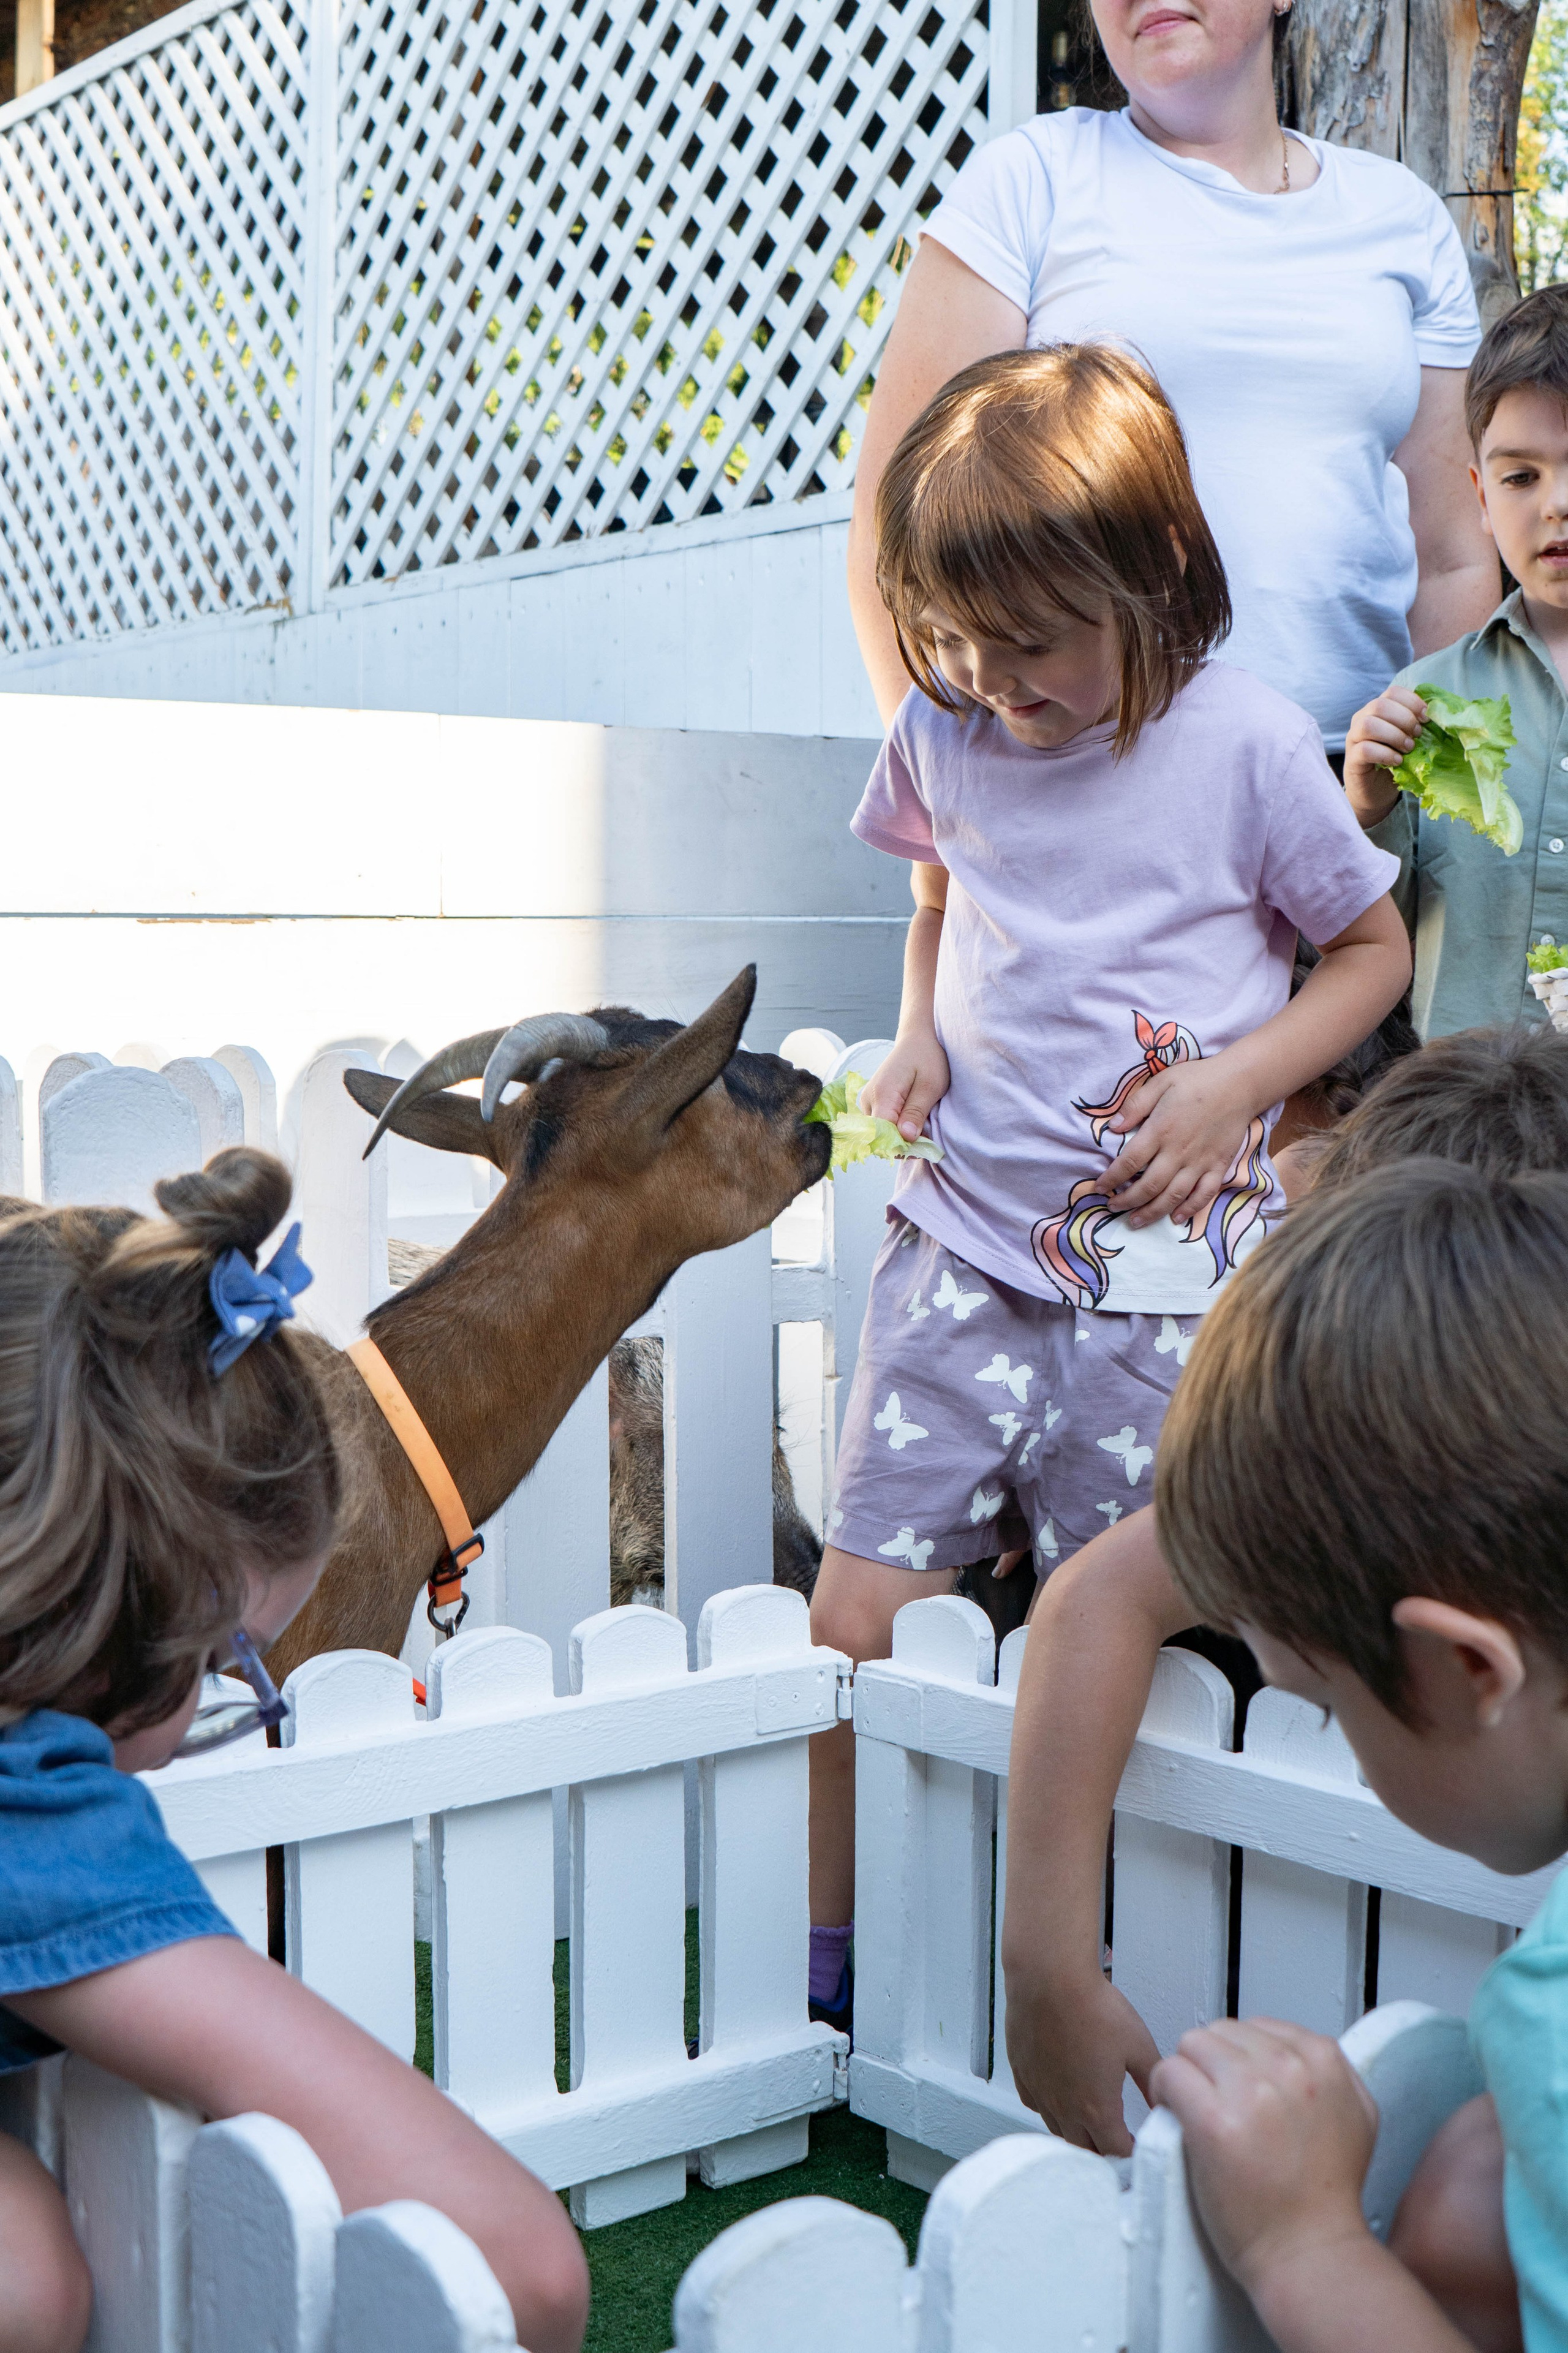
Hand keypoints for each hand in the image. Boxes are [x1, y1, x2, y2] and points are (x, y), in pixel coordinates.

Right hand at [861, 1027, 949, 1140]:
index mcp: (881, 1095)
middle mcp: (868, 1100)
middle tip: (928, 1139)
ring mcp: (867, 1102)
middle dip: (903, 1143)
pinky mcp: (872, 1103)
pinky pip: (882, 1125)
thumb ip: (916, 1112)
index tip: (925, 1145)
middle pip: (880, 1137)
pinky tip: (914, 1122)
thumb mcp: (930, 1086)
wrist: (918, 1040)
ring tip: (923, 1127)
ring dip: (902, 1137)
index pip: (883, 1135)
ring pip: (881, 1134)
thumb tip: (905, 1137)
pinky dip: (898, 1129)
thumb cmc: (928, 1058)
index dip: (903, 1145)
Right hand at [1005, 1967, 1160, 2155]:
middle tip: (1118, 2141)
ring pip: (1057, 2130)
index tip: (1139, 2148)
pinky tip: (1060, 2094)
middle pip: (1085, 2150)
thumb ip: (1153, 2081)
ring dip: (1077, 2132)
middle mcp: (1064, 2107)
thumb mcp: (1138, 2045)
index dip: (1132, 2154)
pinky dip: (1050, 2107)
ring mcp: (1040, 2091)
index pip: (1116, 2152)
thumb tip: (1164, 2102)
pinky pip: (1035, 2104)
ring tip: (1091, 2121)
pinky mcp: (1022, 2072)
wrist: (1049, 1977)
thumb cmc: (1092, 2005)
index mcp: (1096, 2107)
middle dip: (1104, 2150)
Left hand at [1101, 1058, 1255, 1228]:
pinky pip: (1204, 1194)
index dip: (1111, 1178)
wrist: (1239, 1084)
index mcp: (1161, 1130)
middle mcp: (1179, 1151)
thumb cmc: (1197, 1080)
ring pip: (1173, 1196)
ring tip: (1136, 1222)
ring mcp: (1200, 1162)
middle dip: (1127, 1201)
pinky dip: (1190, 1209)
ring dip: (1152, 1212)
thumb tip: (1113, 1128)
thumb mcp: (1161, 1082)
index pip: (1129, 1161)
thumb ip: (1136, 1105)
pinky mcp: (1219, 1166)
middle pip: (1149, 1186)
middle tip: (1113, 1208)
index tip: (1099, 1188)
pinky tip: (1176, 1218)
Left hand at [1150, 2018, 1377, 2301]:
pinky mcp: (1213, 2121)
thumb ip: (1330, 2074)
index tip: (1238, 2089)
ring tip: (1195, 2111)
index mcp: (1325, 2060)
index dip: (1240, 2059)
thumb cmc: (1326, 2200)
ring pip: (1191, 2045)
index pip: (1259, 2027)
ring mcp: (1252, 2093)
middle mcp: (1290, 2068)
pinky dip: (1165, 2091)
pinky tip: (1176, 2117)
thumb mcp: (1356, 2117)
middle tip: (1213, 2103)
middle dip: (1212, 2065)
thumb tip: (1293, 2048)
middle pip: (1221, 2032)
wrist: (1309, 2255)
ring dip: (1187, 2075)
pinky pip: (1170, 2073)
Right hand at [1344, 686, 1424, 826]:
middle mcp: (1362, 719)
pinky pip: (1365, 749)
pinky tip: (1397, 761)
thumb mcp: (1409, 739)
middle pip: (1380, 705)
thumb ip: (1417, 725)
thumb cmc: (1395, 762)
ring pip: (1369, 725)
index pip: (1392, 692)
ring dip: (1394, 735)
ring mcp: (1354, 738)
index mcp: (1377, 710)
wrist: (1376, 792)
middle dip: (1404, 719)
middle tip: (1417, 735)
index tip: (1426, 717)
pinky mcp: (1351, 759)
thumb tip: (1441, 715)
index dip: (1412, 701)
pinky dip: (1385, 754)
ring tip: (1408, 748)